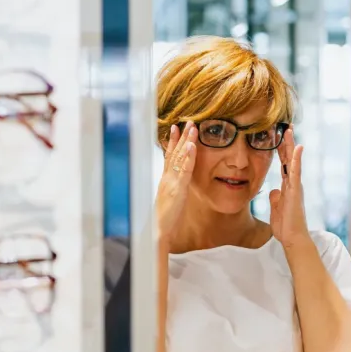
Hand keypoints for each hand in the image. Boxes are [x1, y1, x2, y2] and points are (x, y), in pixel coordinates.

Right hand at [156, 122, 197, 246]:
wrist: (158, 230)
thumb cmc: (165, 217)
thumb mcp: (169, 198)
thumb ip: (173, 187)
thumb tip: (177, 180)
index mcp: (165, 179)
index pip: (169, 156)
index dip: (172, 141)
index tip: (175, 127)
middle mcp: (167, 177)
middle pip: (174, 153)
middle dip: (181, 136)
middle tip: (188, 121)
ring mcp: (171, 182)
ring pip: (180, 158)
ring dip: (186, 141)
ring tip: (193, 128)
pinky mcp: (177, 189)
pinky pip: (184, 170)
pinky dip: (188, 157)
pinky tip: (192, 146)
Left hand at [269, 128, 310, 249]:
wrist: (292, 238)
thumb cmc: (286, 226)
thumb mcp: (276, 209)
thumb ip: (275, 198)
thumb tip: (273, 190)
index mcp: (287, 186)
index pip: (283, 164)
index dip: (280, 150)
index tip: (277, 136)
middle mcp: (292, 183)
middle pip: (288, 158)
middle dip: (286, 142)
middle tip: (285, 126)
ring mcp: (295, 186)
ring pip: (292, 161)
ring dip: (290, 145)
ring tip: (288, 130)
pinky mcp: (295, 191)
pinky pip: (296, 172)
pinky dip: (296, 159)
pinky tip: (298, 147)